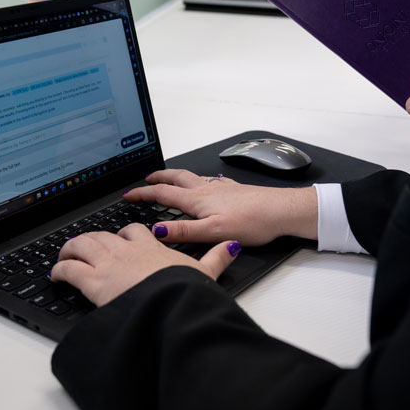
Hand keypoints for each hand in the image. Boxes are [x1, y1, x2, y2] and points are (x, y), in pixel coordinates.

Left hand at [50, 223, 239, 306]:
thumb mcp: (204, 273)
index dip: (123, 233)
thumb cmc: (184, 292)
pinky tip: (57, 276)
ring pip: (81, 245)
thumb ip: (216, 259)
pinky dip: (60, 270)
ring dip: (70, 250)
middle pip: (102, 235)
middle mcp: (126, 250)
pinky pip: (69, 268)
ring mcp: (108, 263)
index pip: (133, 231)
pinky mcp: (93, 281)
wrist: (170, 304)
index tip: (119, 238)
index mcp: (150, 247)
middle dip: (90, 239)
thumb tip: (230, 247)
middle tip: (83, 247)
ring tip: (65, 256)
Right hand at [123, 169, 317, 245]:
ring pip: (192, 178)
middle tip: (146, 178)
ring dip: (176, 177)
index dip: (143, 194)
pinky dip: (199, 181)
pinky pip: (210, 182)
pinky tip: (207, 185)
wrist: (281, 210)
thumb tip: (157, 231)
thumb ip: (184, 232)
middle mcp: (207, 190)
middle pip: (176, 178)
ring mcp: (221, 188)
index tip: (129, 195)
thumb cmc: (252, 222)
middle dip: (158, 177)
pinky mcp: (234, 190)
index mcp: (198, 200)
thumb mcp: (213, 233)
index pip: (163, 194)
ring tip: (169, 179)